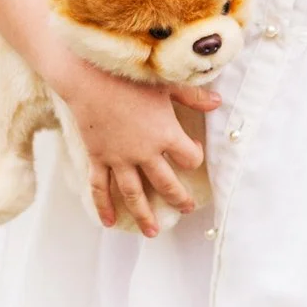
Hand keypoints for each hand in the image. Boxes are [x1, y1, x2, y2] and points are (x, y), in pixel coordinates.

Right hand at [52, 56, 221, 236]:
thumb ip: (193, 97)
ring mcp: (120, 158)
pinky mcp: (98, 157)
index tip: (194, 151)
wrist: (87, 74)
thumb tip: (218, 103)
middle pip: (167, 184)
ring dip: (143, 215)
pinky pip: (101, 187)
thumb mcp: (167, 84)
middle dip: (179, 198)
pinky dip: (104, 205)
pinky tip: (108, 222)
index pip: (190, 158)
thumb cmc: (129, 75)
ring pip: (134, 194)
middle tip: (187, 209)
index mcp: (166, 134)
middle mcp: (145, 152)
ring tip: (152, 232)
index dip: (196, 156)